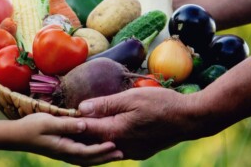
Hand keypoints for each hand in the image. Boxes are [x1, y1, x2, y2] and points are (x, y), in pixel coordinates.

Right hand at [14, 113, 122, 165]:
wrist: (17, 136)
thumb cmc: (32, 126)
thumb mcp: (49, 122)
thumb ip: (66, 124)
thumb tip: (84, 124)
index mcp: (64, 148)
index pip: (87, 152)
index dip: (101, 149)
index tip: (114, 144)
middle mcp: (65, 154)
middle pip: (89, 160)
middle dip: (105, 157)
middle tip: (122, 153)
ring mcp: (63, 153)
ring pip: (86, 160)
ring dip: (100, 158)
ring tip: (114, 154)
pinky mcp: (62, 150)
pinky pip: (81, 156)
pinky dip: (92, 155)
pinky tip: (97, 151)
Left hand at [77, 87, 196, 159]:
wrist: (189, 120)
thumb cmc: (161, 104)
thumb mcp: (131, 98)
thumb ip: (105, 104)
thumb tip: (81, 108)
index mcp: (115, 131)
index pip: (85, 129)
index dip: (72, 122)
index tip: (60, 115)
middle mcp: (120, 146)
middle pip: (92, 142)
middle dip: (79, 133)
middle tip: (67, 123)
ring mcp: (131, 152)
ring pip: (104, 147)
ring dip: (92, 139)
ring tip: (82, 128)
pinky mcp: (140, 152)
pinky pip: (117, 149)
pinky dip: (107, 142)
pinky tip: (106, 133)